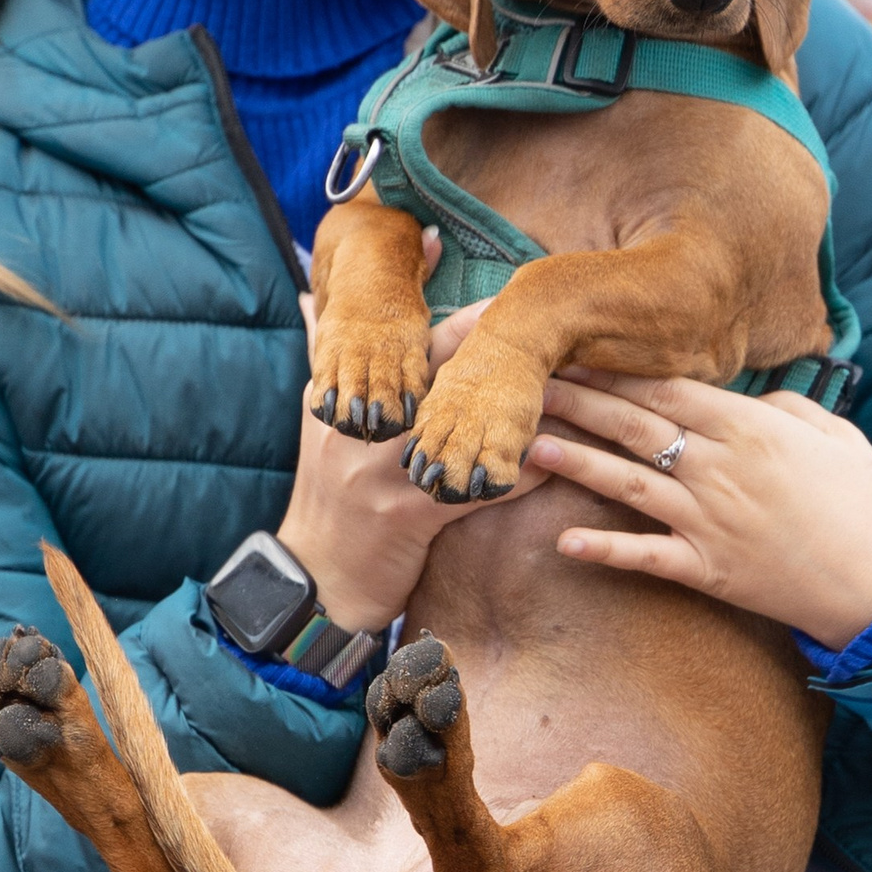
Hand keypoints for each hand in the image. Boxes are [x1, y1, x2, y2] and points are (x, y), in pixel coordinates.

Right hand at [276, 294, 536, 633]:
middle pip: (436, 376)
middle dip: (493, 353)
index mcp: (340, 398)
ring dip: (515, 412)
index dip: (459, 323)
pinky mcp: (408, 516)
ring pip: (462, 428)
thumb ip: (320, 355)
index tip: (503, 300)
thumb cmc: (326, 497)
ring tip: (563, 390)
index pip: (403, 346)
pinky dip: (514, 476)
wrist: (316, 580)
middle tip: (545, 331)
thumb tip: (308, 291)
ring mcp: (383, 472)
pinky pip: (473, 488)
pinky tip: (550, 463)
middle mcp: (361, 427)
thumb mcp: (314, 423)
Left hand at [530, 374, 871, 649]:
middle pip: (637, 425)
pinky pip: (646, 557)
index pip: (668, 387)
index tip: (575, 350)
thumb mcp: (835, 433)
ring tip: (530, 443)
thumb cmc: (864, 503)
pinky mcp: (708, 570)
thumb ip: (782, 406)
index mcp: (751, 428)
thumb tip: (740, 397)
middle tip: (531, 382)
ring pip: (628, 484)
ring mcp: (709, 522)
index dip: (616, 369)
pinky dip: (604, 550)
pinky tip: (563, 541)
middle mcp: (721, 469)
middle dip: (581, 401)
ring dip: (576, 462)